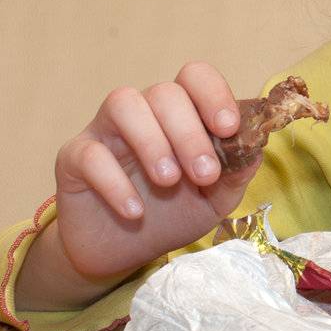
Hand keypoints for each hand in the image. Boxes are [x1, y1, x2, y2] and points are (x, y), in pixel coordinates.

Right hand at [51, 61, 264, 279]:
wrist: (124, 253)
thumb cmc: (173, 214)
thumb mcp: (215, 198)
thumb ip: (237, 171)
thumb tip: (256, 143)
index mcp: (181, 113)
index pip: (195, 77)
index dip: (213, 94)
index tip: (228, 128)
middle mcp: (143, 112)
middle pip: (164, 93)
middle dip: (189, 133)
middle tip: (203, 174)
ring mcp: (106, 131)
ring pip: (123, 103)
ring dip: (152, 142)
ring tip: (168, 181)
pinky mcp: (74, 158)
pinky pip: (90, 154)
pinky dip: (115, 182)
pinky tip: (134, 211)